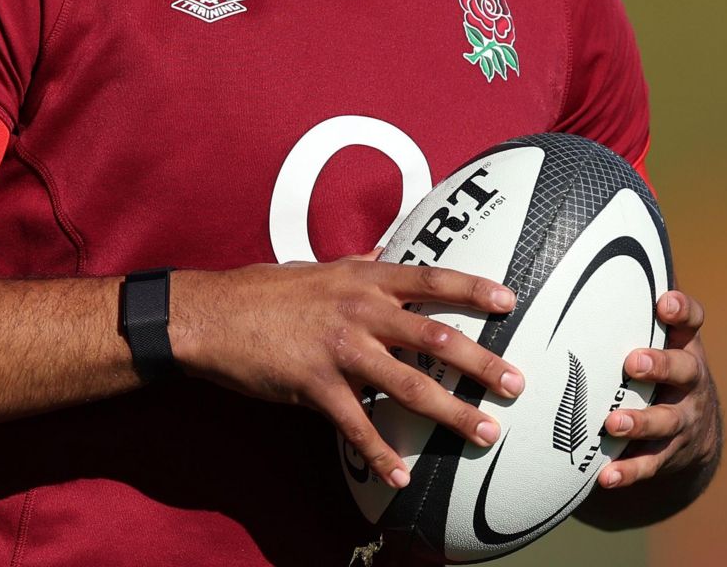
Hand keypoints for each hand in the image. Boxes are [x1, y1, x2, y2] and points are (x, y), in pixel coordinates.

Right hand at [170, 261, 525, 489]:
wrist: (210, 316)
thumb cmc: (263, 291)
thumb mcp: (316, 268)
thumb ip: (357, 264)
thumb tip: (385, 250)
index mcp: (361, 278)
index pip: (429, 279)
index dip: (472, 288)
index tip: (510, 301)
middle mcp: (358, 310)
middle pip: (434, 336)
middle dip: (481, 362)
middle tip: (516, 383)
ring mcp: (339, 349)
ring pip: (409, 385)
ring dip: (451, 413)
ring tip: (484, 433)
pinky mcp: (315, 386)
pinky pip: (356, 427)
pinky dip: (381, 455)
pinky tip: (401, 477)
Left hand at [596, 289, 720, 490]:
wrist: (692, 433)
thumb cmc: (655, 368)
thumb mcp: (652, 336)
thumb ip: (626, 304)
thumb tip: (582, 244)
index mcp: (681, 345)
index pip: (690, 321)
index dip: (681, 310)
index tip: (663, 302)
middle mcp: (690, 380)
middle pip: (684, 369)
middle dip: (660, 365)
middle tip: (632, 363)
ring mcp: (684, 418)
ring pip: (668, 420)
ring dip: (640, 421)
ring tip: (611, 424)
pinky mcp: (672, 454)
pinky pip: (651, 465)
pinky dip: (628, 471)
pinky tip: (604, 477)